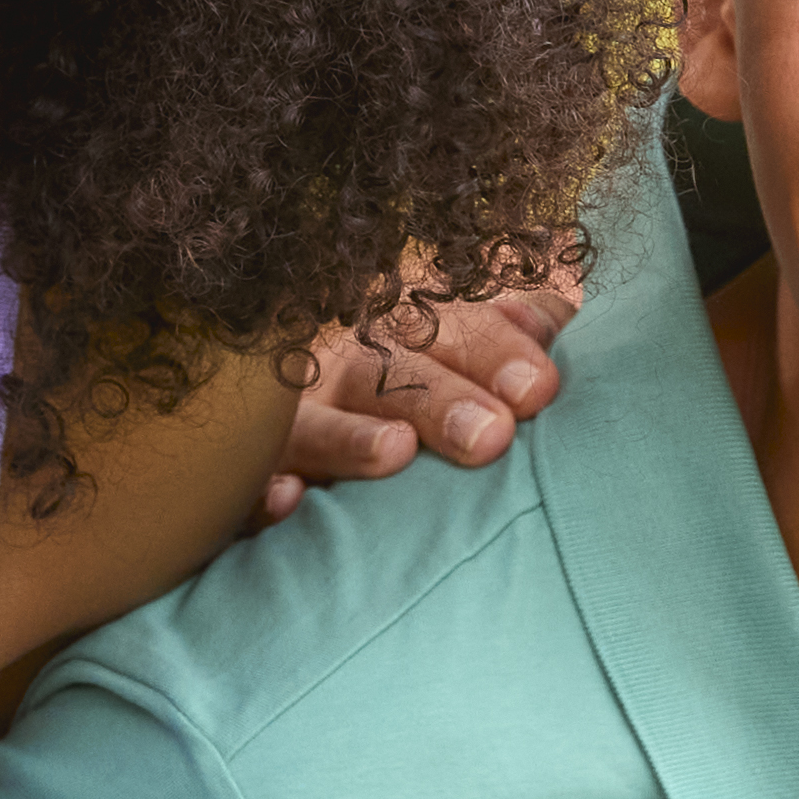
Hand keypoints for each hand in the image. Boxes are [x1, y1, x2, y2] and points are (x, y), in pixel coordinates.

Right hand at [257, 276, 579, 524]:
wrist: (292, 440)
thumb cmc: (416, 390)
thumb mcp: (463, 349)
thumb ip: (514, 325)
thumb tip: (554, 300)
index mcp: (400, 336)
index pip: (446, 328)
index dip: (491, 350)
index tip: (537, 388)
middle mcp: (340, 373)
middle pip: (383, 372)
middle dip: (438, 398)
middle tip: (492, 437)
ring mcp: (290, 426)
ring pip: (312, 424)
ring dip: (351, 438)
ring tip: (397, 451)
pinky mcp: (246, 485)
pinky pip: (244, 489)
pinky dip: (260, 494)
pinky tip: (288, 499)